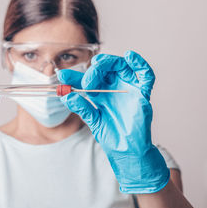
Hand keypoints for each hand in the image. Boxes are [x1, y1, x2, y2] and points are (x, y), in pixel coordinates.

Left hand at [58, 51, 168, 193]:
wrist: (127, 151)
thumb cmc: (111, 136)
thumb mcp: (93, 121)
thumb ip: (82, 108)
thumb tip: (67, 97)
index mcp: (100, 93)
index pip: (85, 80)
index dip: (73, 77)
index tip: (61, 75)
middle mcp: (113, 88)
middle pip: (103, 69)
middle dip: (92, 70)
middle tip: (85, 82)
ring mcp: (128, 88)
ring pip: (121, 66)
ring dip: (109, 62)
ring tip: (98, 64)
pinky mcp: (143, 93)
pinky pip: (145, 75)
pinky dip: (139, 63)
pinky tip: (129, 56)